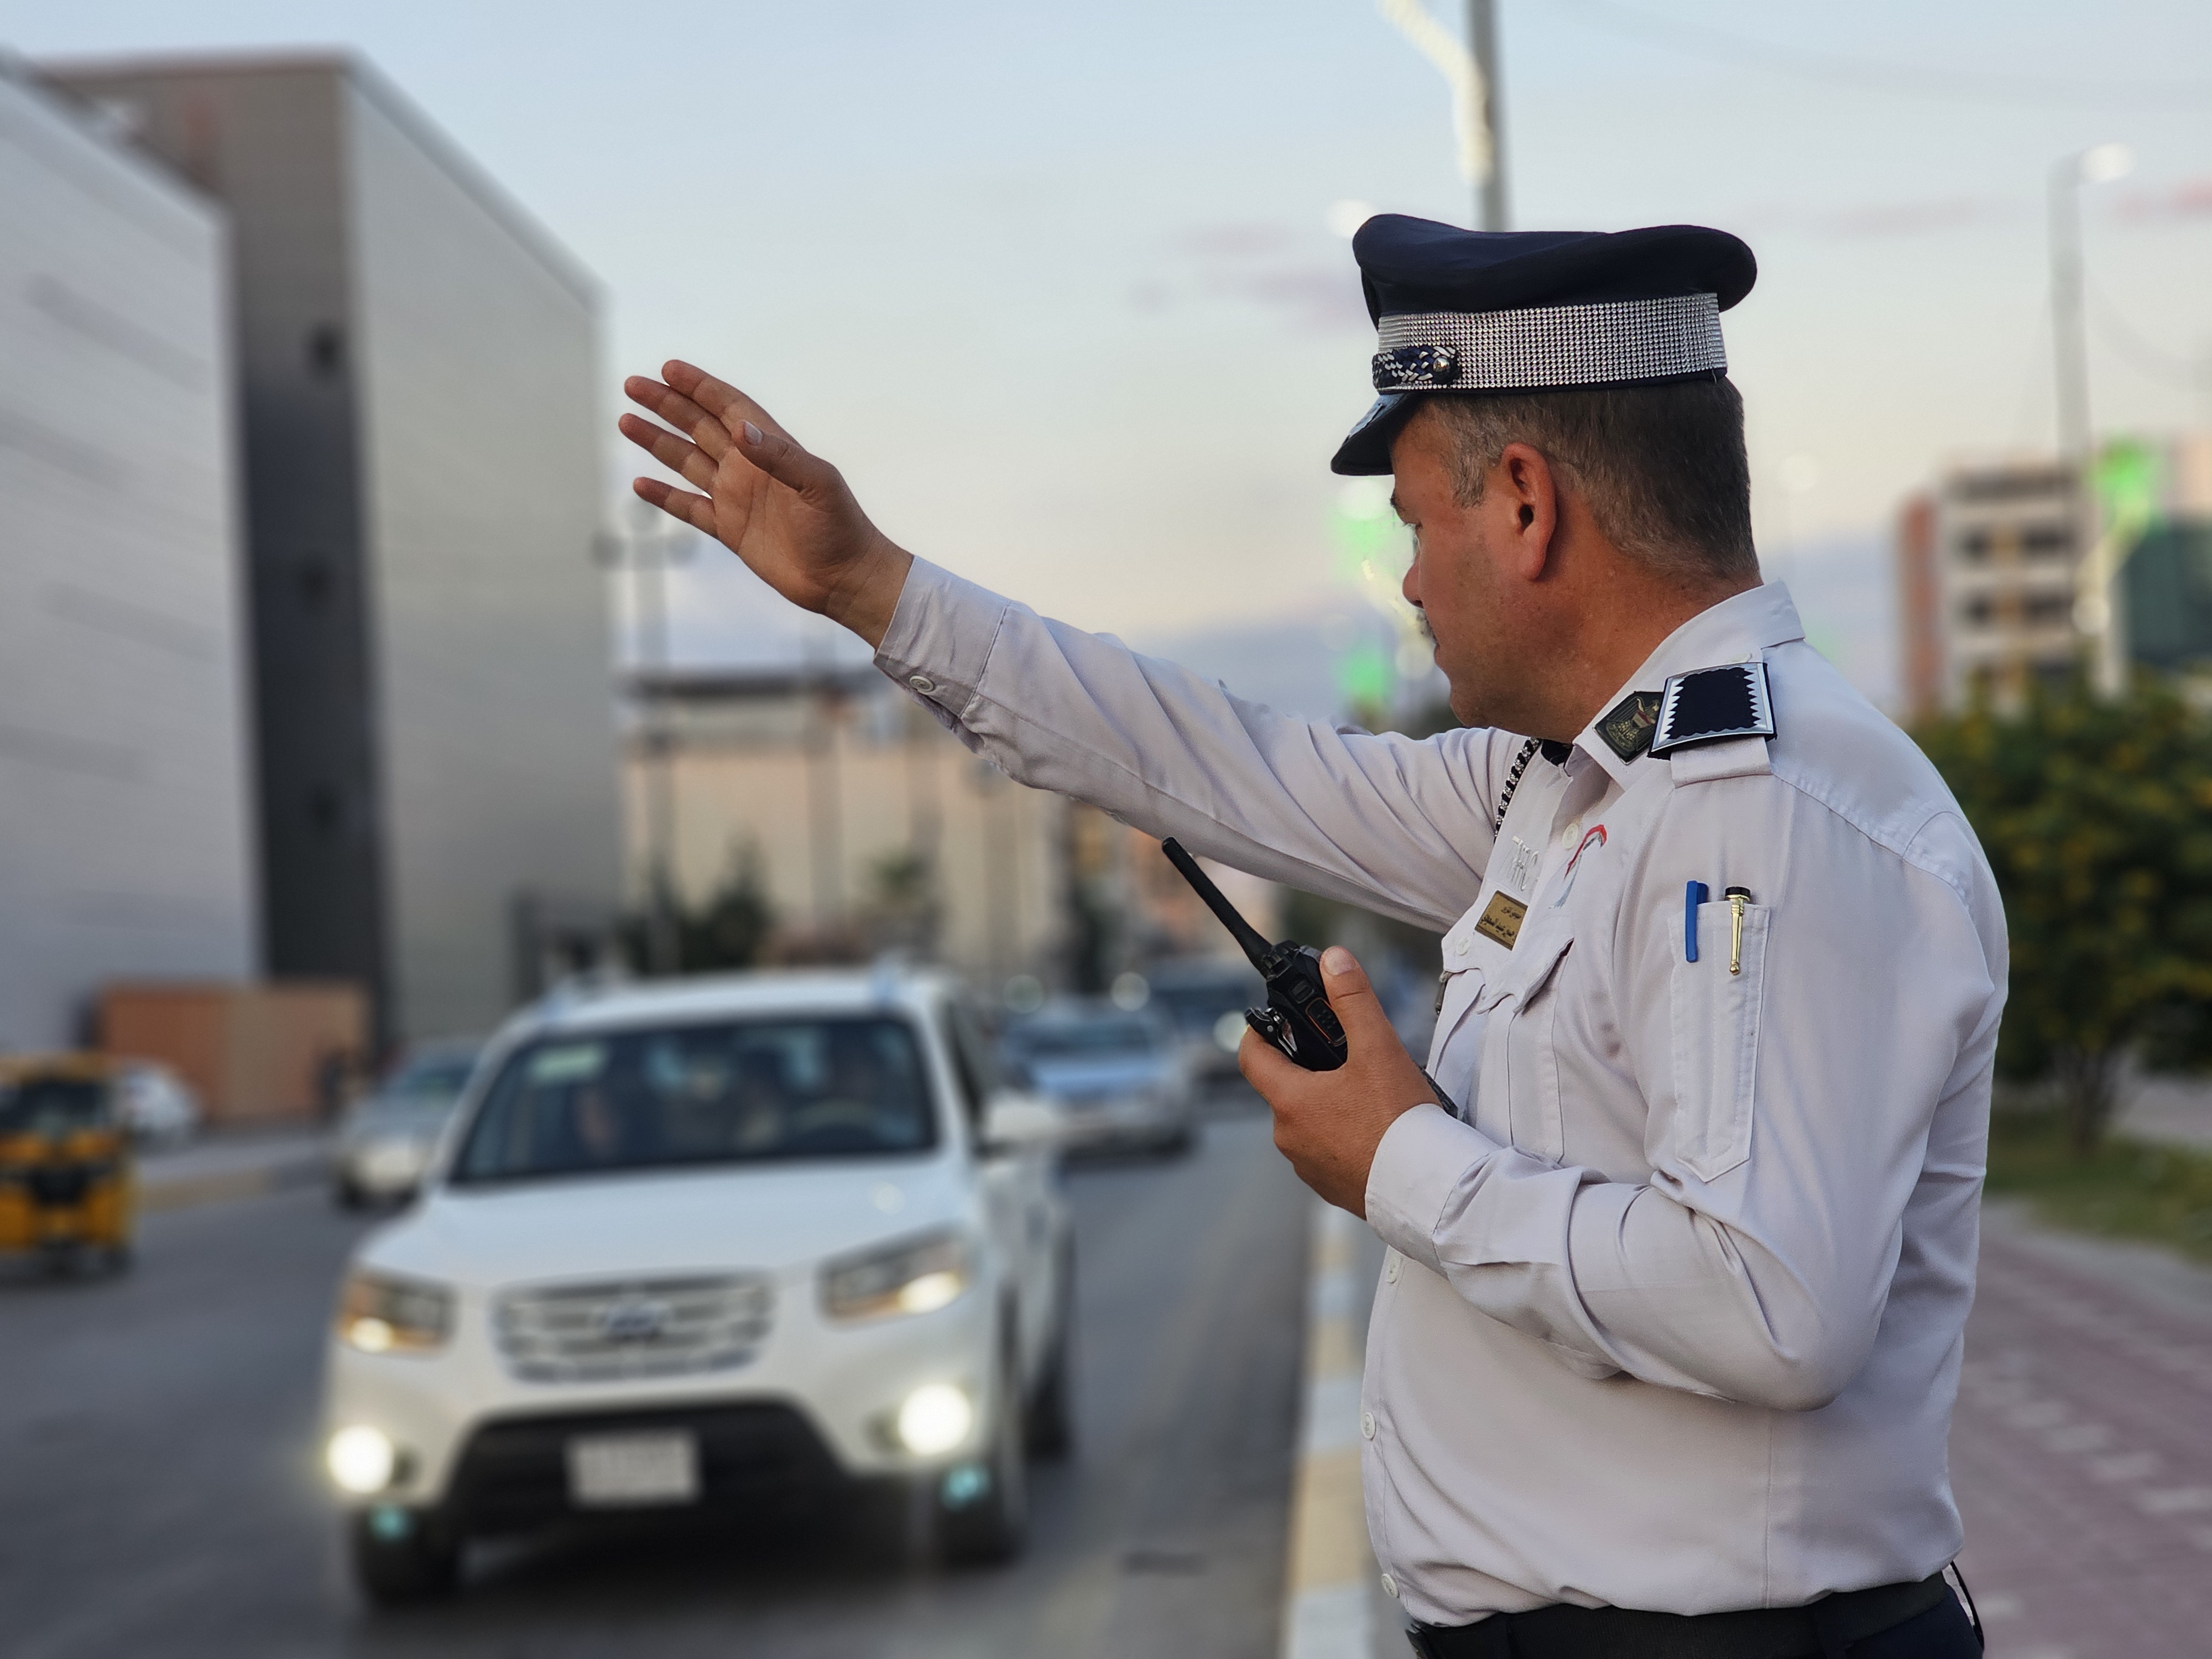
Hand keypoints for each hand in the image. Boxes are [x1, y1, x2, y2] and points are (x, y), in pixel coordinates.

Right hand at [619, 361, 912, 646]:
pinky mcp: (730, 529)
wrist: (845, 578)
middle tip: (632, 385)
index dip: (700, 387)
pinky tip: (640, 482)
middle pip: (699, 426)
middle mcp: (749, 467)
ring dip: (658, 441)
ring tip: (626, 421)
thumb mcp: (817, 485)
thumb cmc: (841, 527)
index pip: (729, 407)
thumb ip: (779, 456)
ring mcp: (737, 497)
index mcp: (772, 448)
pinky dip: (665, 495)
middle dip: (667, 405)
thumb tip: (740, 431)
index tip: (668, 369)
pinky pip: (689, 507)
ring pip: (687, 461)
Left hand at [1238, 947, 1435, 1215]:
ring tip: (1369, 1091)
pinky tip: (1375, 1127)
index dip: (1260, 1031)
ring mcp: (1308, 1165)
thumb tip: (1334, 961)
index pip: (1252, 1056)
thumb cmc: (1401, 1124)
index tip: (1274, 1018)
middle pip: (1285, 1086)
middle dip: (1310, 1065)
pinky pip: (1326, 1149)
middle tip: (1345, 1053)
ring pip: (1307, 1119)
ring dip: (1328, 1101)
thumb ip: (1353, 1000)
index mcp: (1290, 1102)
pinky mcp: (1332, 1185)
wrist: (1428, 1191)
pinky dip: (1342, 1133)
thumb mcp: (1378, 1049)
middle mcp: (1289, 1137)